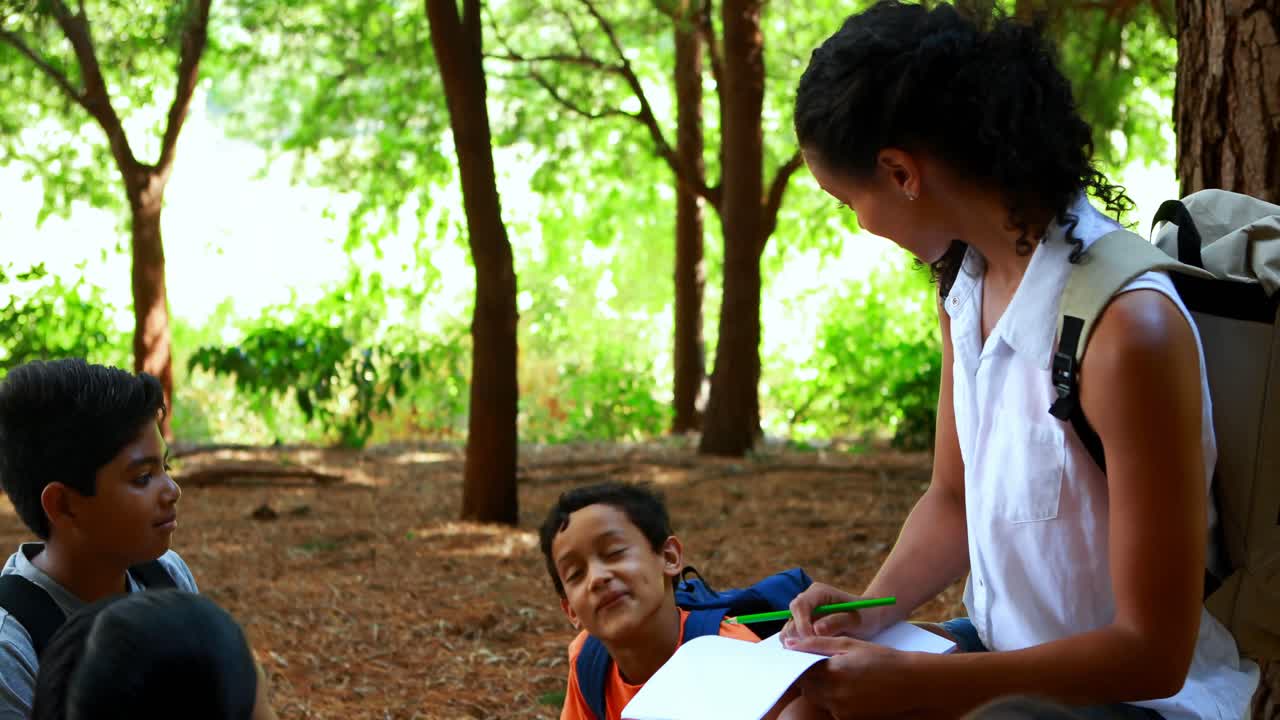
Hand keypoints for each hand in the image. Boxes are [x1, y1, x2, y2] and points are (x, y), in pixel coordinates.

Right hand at [779, 583, 888, 644]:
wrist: (868, 617)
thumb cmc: (865, 616)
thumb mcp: (856, 619)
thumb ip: (836, 622)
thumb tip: (815, 629)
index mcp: (818, 593)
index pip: (799, 606)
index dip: (801, 624)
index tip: (811, 642)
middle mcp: (806, 601)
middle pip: (791, 620)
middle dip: (800, 638)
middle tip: (817, 651)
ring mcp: (803, 614)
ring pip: (789, 631)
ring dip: (800, 644)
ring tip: (818, 652)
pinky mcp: (802, 625)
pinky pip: (794, 638)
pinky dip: (801, 647)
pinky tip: (816, 652)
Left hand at [791, 636, 912, 719]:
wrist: (912, 683)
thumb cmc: (882, 658)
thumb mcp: (850, 644)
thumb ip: (817, 643)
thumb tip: (789, 643)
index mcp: (833, 672)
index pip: (800, 670)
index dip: (800, 662)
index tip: (805, 655)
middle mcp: (834, 695)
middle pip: (806, 687)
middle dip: (810, 675)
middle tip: (826, 664)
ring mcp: (841, 710)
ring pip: (817, 698)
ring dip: (820, 687)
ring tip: (841, 674)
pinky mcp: (848, 719)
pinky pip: (830, 708)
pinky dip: (833, 698)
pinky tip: (849, 687)